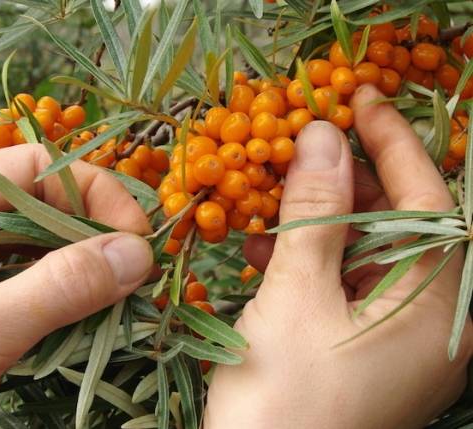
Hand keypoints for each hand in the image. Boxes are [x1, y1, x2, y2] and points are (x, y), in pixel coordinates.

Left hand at [0, 144, 153, 427]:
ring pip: (36, 245)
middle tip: (135, 276)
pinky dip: (58, 294)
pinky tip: (82, 315)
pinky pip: (23, 280)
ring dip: (79, 267)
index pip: (36, 168)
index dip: (95, 195)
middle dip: (92, 235)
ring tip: (117, 298)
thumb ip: (58, 290)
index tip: (137, 243)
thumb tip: (137, 253)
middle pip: (40, 203)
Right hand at [205, 84, 472, 428]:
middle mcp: (429, 322)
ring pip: (364, 254)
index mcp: (436, 309)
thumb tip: (322, 137)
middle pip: (398, 226)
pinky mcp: (362, 350)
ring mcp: (395, 339)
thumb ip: (316, 215)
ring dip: (318, 223)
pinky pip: (344, 286)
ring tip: (272, 201)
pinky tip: (265, 250)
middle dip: (348, 183)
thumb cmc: (284, 401)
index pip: (429, 201)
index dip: (393, 143)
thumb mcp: (296, 296)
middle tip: (304, 149)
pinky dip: (308, 262)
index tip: (360, 99)